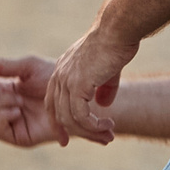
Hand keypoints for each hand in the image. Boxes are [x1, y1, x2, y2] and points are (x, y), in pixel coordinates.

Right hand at [0, 49, 64, 148]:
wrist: (75, 97)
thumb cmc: (55, 80)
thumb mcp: (27, 67)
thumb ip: (1, 65)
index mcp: (1, 89)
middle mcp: (1, 107)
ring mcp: (8, 122)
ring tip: (17, 99)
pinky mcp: (17, 136)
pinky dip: (2, 116)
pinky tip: (17, 109)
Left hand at [43, 25, 137, 146]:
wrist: (117, 31)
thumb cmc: (115, 45)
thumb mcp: (107, 70)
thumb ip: (102, 88)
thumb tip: (103, 105)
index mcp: (62, 72)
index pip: (52, 103)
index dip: (58, 122)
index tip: (65, 139)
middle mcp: (59, 76)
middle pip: (58, 114)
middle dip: (78, 132)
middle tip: (102, 139)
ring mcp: (66, 81)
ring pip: (70, 118)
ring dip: (91, 130)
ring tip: (109, 131)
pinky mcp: (78, 85)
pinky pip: (80, 116)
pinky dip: (93, 125)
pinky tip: (107, 124)